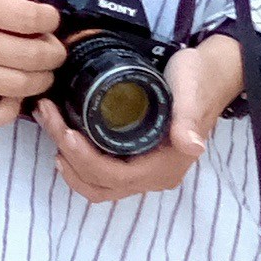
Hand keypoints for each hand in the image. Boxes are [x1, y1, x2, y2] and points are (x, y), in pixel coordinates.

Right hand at [0, 0, 61, 124]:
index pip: (28, 19)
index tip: (50, 20)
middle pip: (28, 57)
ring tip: (41, 70)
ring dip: (41, 80)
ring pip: (14, 87)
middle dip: (53, 53)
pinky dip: (9, 112)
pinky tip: (14, 97)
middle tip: (53, 48)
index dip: (50, 21)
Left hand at [40, 35, 252, 202]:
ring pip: (96, 184)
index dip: (86, 160)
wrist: (210, 74)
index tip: (65, 132)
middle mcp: (153, 176)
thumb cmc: (199, 81)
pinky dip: (78, 160)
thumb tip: (191, 146)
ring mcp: (143, 170)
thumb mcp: (192, 94)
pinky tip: (64, 135)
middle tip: (50, 119)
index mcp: (166, 167)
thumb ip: (189, 119)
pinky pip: (100, 173)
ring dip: (69, 162)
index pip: (116, 177)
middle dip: (69, 158)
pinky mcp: (133, 158)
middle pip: (100, 185)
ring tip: (52, 125)